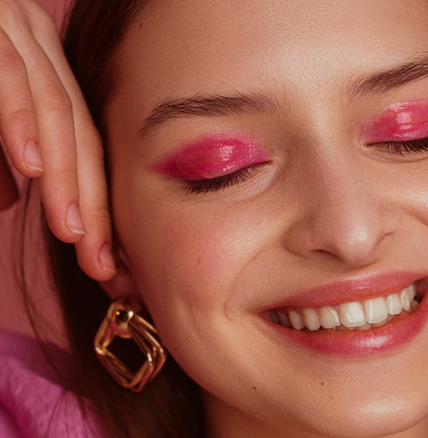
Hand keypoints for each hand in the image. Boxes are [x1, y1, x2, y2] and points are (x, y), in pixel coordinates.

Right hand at [0, 0, 113, 279]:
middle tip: (103, 262)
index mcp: (41, 61)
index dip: (98, 200)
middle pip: (80, 131)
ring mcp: (7, 27)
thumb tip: (17, 198)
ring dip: (66, 175)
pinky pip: (5, 75)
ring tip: (75, 231)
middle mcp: (34, 41)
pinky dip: (17, 122)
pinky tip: (32, 167)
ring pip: (52, 108)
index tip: (105, 257)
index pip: (83, 140)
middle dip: (95, 202)